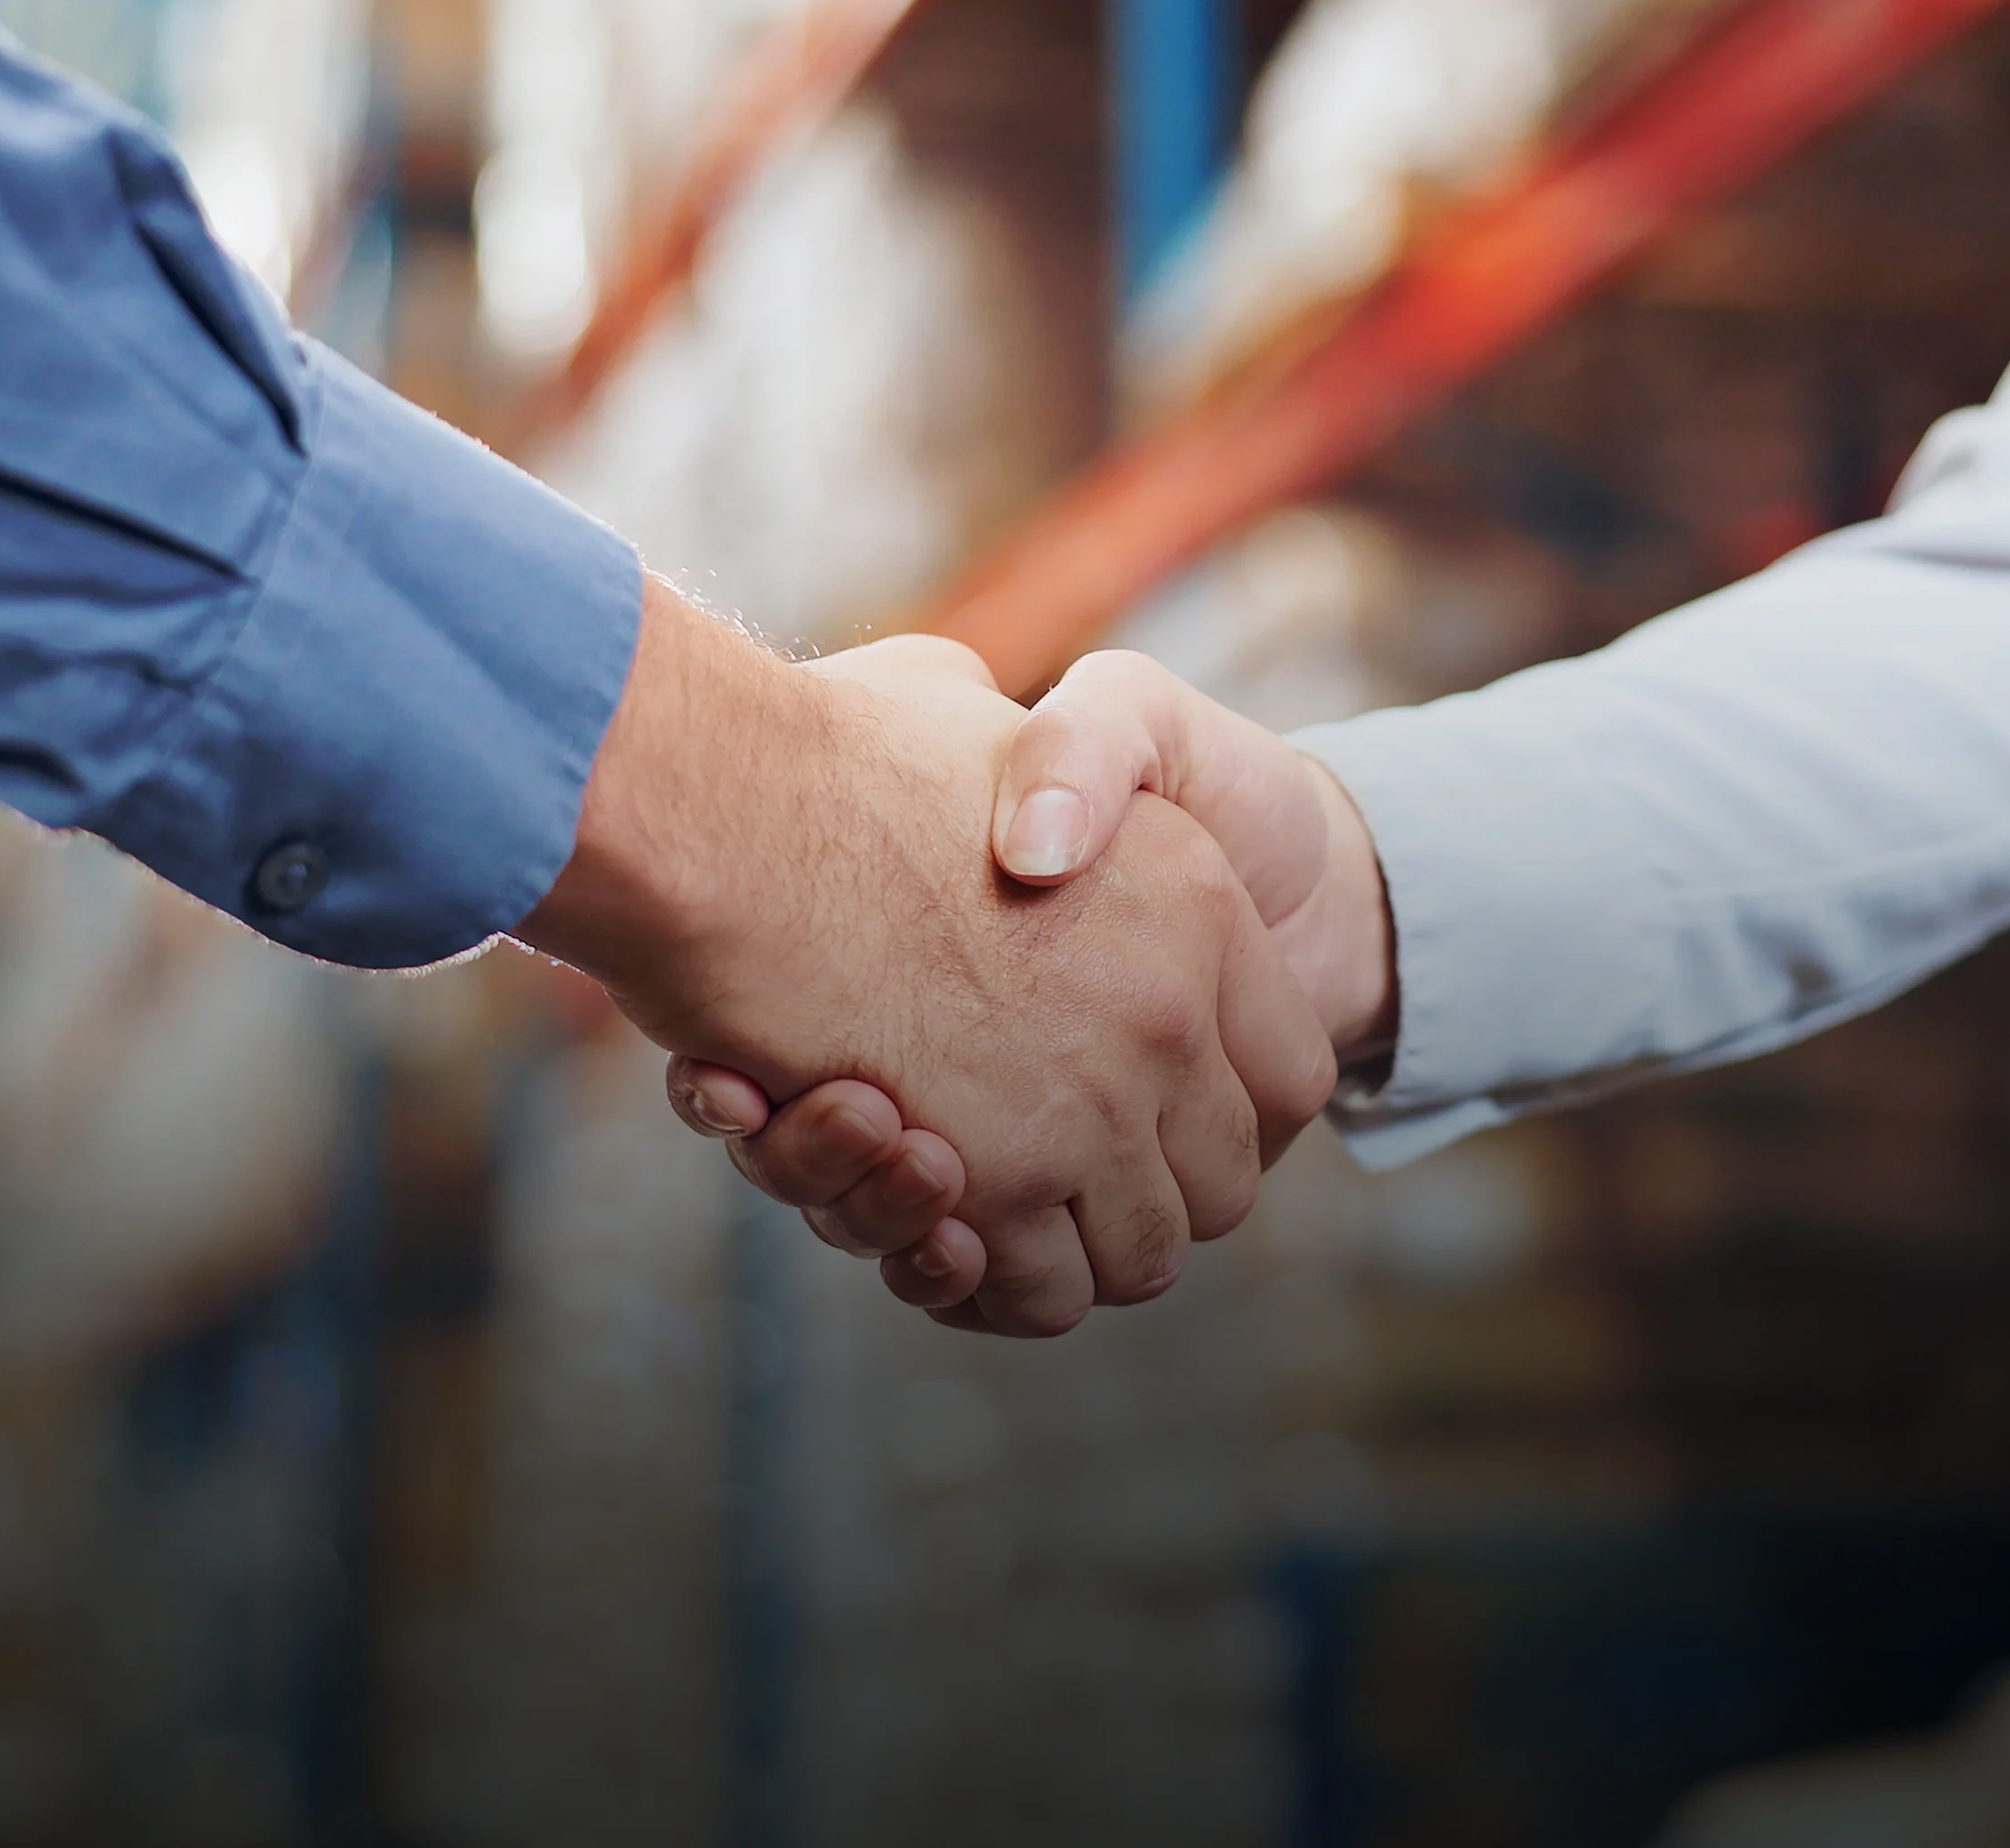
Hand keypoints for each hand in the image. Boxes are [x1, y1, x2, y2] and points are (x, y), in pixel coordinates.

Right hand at [520, 591, 1333, 1334]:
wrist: (720, 792)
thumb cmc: (849, 745)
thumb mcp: (991, 719)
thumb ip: (1050, 765)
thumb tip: (1048, 818)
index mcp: (1199, 901)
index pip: (1289, 1074)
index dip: (1227, 1112)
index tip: (1160, 1116)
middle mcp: (1168, 1014)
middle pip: (1220, 1191)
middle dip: (1141, 1203)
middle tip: (1041, 1166)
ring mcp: (1087, 1106)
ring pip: (1137, 1260)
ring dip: (1058, 1256)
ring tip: (968, 1198)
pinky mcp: (994, 1186)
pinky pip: (1030, 1291)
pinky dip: (981, 1283)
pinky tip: (931, 1230)